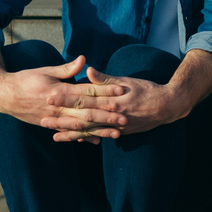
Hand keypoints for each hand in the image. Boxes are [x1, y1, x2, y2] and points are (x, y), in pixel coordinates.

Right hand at [0, 55, 125, 144]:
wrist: (3, 95)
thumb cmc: (25, 79)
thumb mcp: (46, 70)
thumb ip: (67, 68)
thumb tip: (84, 59)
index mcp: (59, 90)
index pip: (87, 91)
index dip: (105, 91)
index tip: (122, 91)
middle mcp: (58, 107)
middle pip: (87, 112)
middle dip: (107, 115)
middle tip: (126, 118)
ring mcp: (54, 118)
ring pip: (81, 126)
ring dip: (99, 130)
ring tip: (117, 133)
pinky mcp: (50, 125)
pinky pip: (69, 133)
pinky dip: (83, 137)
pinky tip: (97, 141)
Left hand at [43, 66, 183, 140]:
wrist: (168, 106)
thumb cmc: (148, 90)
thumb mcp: (127, 81)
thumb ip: (106, 79)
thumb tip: (87, 71)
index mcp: (111, 100)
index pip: (84, 98)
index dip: (66, 98)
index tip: (50, 96)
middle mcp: (112, 116)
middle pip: (82, 117)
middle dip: (62, 119)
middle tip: (43, 120)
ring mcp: (116, 126)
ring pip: (90, 131)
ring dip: (71, 133)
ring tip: (54, 135)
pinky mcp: (121, 132)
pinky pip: (101, 136)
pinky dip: (88, 138)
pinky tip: (76, 140)